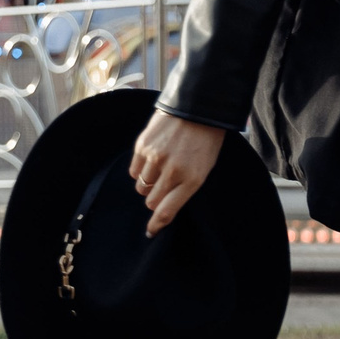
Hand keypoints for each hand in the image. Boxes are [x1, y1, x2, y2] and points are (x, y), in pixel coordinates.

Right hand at [128, 110, 226, 237]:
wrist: (199, 106)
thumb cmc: (206, 140)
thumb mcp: (205, 167)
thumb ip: (185, 186)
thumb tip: (164, 204)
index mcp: (192, 180)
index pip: (167, 211)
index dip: (157, 225)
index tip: (150, 232)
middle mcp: (172, 171)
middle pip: (151, 201)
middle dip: (155, 198)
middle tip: (162, 187)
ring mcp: (155, 158)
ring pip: (141, 186)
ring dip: (148, 183)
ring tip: (159, 168)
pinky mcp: (143, 146)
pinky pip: (133, 170)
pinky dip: (140, 169)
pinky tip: (151, 159)